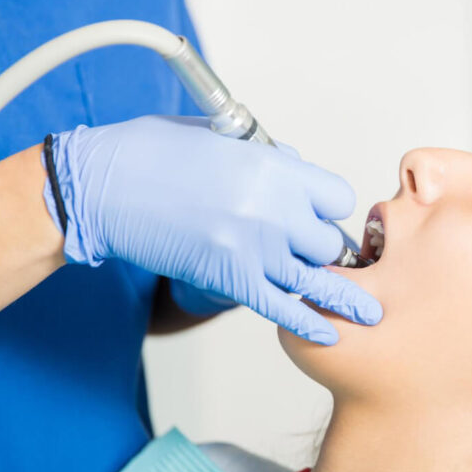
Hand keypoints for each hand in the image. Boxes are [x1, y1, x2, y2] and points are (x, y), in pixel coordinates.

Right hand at [44, 115, 380, 343]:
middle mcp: (273, 209)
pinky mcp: (229, 279)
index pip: (337, 197)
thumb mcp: (223, 137)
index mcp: (274, 167)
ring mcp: (253, 248)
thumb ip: (269, 158)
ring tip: (371, 313)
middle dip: (322, 245)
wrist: (100, 188)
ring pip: (316, 278)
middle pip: (330, 240)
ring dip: (342, 294)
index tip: (317, 212)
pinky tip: (331, 334)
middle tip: (311, 251)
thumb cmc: (154, 153)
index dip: (328, 206)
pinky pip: (282, 308)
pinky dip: (309, 323)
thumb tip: (298, 176)